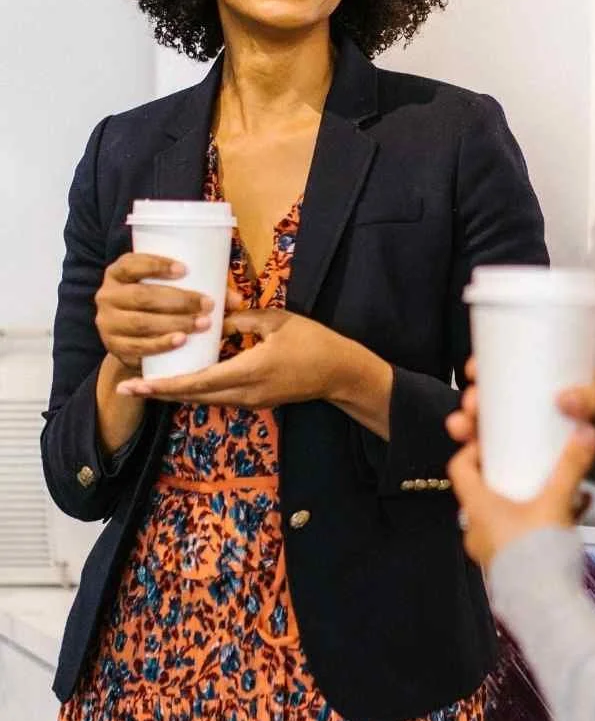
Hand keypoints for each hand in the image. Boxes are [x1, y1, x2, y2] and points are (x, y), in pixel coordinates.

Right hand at [94, 252, 216, 370]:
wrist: (129, 335)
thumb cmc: (156, 303)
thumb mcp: (169, 288)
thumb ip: (200, 287)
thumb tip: (236, 300)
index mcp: (118, 273)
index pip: (131, 264)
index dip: (156, 265)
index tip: (185, 269)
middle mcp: (106, 296)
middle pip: (142, 296)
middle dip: (178, 300)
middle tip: (207, 304)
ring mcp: (107, 323)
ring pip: (142, 322)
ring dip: (175, 323)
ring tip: (202, 324)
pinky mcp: (114, 347)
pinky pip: (137, 347)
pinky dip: (160, 344)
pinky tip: (180, 341)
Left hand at [114, 306, 345, 406]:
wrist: (340, 373)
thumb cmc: (313, 342)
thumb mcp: (277, 321)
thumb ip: (242, 320)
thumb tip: (214, 319)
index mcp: (248, 372)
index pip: (198, 381)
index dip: (164, 384)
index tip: (137, 383)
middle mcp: (244, 393)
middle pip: (194, 396)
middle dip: (160, 392)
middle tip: (128, 386)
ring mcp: (250, 401)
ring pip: (204, 399)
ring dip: (176, 392)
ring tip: (148, 383)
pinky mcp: (255, 401)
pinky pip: (217, 396)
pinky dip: (196, 389)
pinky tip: (182, 379)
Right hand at [446, 358, 594, 451]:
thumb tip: (565, 398)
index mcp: (556, 375)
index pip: (513, 362)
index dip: (487, 363)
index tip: (473, 369)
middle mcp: (540, 398)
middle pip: (496, 394)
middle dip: (474, 399)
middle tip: (470, 407)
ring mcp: (536, 426)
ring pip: (493, 422)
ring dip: (471, 424)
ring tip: (463, 431)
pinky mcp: (535, 451)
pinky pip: (503, 447)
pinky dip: (483, 450)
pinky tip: (472, 453)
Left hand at [448, 426, 594, 569]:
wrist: (545, 605)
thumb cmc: (538, 553)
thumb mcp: (556, 501)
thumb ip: (570, 467)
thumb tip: (586, 431)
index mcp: (478, 507)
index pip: (459, 469)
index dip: (471, 450)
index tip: (491, 442)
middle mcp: (477, 529)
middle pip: (483, 492)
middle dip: (505, 476)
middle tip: (525, 463)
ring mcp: (491, 550)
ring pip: (503, 516)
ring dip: (523, 501)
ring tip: (553, 491)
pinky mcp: (509, 566)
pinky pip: (519, 537)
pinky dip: (537, 524)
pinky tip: (568, 518)